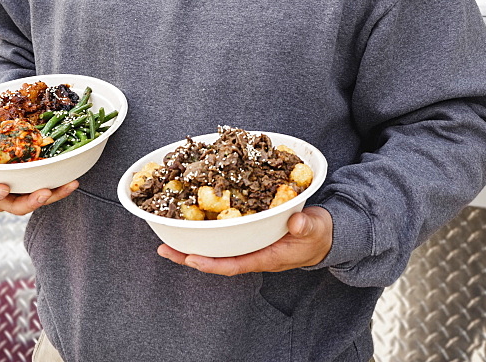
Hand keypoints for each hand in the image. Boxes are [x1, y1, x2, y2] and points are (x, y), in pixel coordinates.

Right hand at [0, 135, 78, 215]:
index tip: (3, 188)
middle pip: (12, 204)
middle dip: (29, 202)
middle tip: (44, 193)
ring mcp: (15, 190)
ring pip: (33, 199)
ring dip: (51, 195)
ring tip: (68, 186)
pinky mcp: (31, 184)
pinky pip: (45, 189)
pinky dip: (59, 186)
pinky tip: (74, 180)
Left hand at [157, 205, 331, 274]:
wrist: (322, 234)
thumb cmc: (318, 233)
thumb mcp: (315, 228)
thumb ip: (306, 225)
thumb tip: (295, 221)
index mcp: (266, 256)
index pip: (234, 264)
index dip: (212, 263)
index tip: (191, 259)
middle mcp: (253, 253)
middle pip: (216, 258)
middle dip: (189, 255)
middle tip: (164, 247)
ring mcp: (249, 244)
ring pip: (216, 248)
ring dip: (192, 244)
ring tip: (167, 237)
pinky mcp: (249, 232)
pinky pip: (223, 235)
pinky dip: (206, 231)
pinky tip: (192, 222)